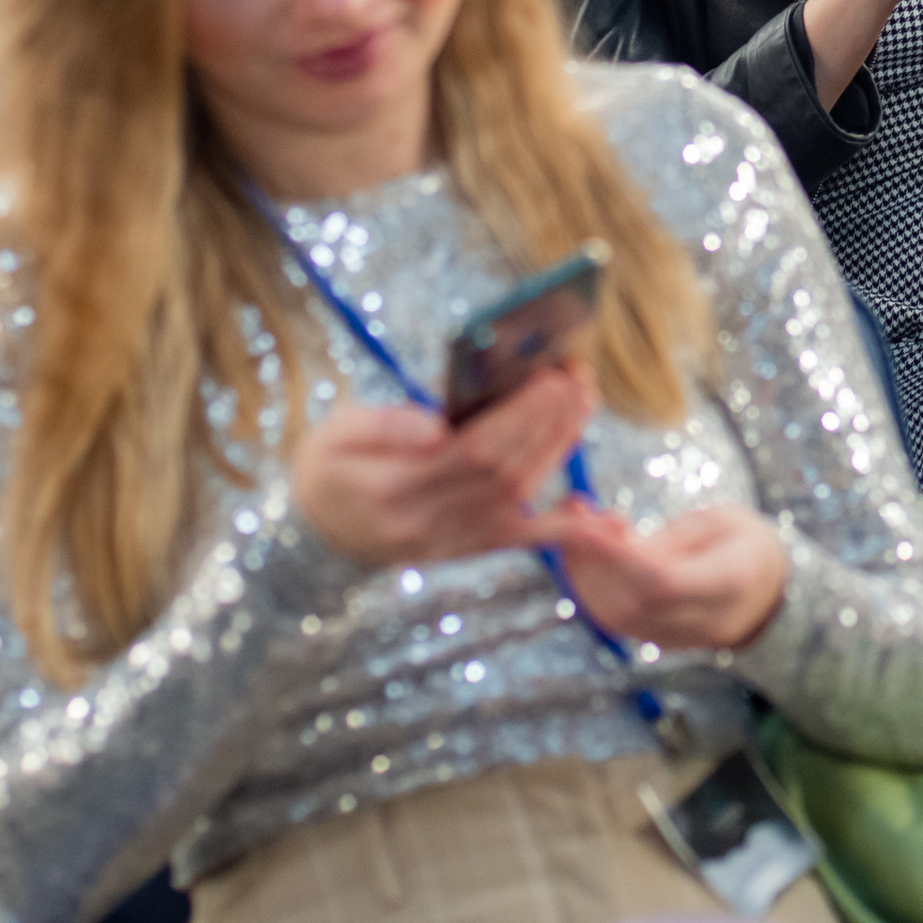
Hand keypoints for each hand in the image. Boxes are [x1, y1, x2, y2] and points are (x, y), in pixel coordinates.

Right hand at [290, 360, 593, 568]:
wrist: (318, 535)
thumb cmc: (330, 467)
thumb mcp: (335, 436)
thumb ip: (383, 428)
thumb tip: (436, 425)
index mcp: (395, 491)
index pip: (471, 453)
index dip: (517, 416)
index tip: (549, 375)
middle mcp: (430, 525)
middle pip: (506, 471)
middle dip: (548, 422)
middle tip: (577, 377)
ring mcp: (454, 542)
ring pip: (520, 495)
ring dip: (560, 447)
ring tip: (584, 399)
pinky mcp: (471, 548)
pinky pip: (523, 542)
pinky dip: (566, 531)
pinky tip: (603, 519)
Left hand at [538, 499, 790, 651]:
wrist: (774, 593)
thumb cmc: (747, 542)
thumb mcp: (723, 521)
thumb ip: (672, 537)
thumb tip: (614, 542)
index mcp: (730, 583)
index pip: (662, 580)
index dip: (616, 556)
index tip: (583, 524)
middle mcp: (704, 622)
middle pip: (630, 604)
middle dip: (590, 560)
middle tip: (576, 512)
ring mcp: (682, 640)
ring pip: (615, 619)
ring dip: (582, 574)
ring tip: (577, 525)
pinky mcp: (662, 642)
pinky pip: (617, 622)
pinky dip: (592, 587)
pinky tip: (588, 551)